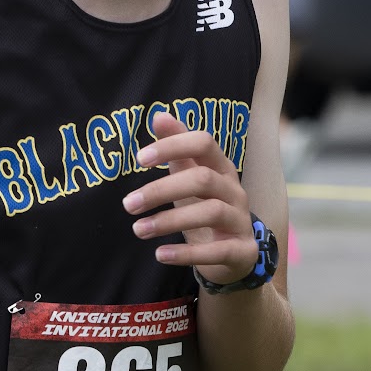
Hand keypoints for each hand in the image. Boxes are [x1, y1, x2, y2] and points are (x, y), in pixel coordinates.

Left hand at [122, 111, 256, 285]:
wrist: (233, 254)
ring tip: (138, 229)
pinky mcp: (242, 251)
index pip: (203, 142)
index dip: (173, 146)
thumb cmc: (205, 207)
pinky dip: (187, 253)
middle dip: (161, 190)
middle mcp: (235, 190)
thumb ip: (177, 147)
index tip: (139, 158)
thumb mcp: (190, 176)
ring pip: (210, 212)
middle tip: (128, 204)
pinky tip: (160, 254)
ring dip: (169, 221)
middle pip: (202, 179)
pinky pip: (218, 250)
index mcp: (221, 167)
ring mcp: (241, 221)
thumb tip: (159, 116)